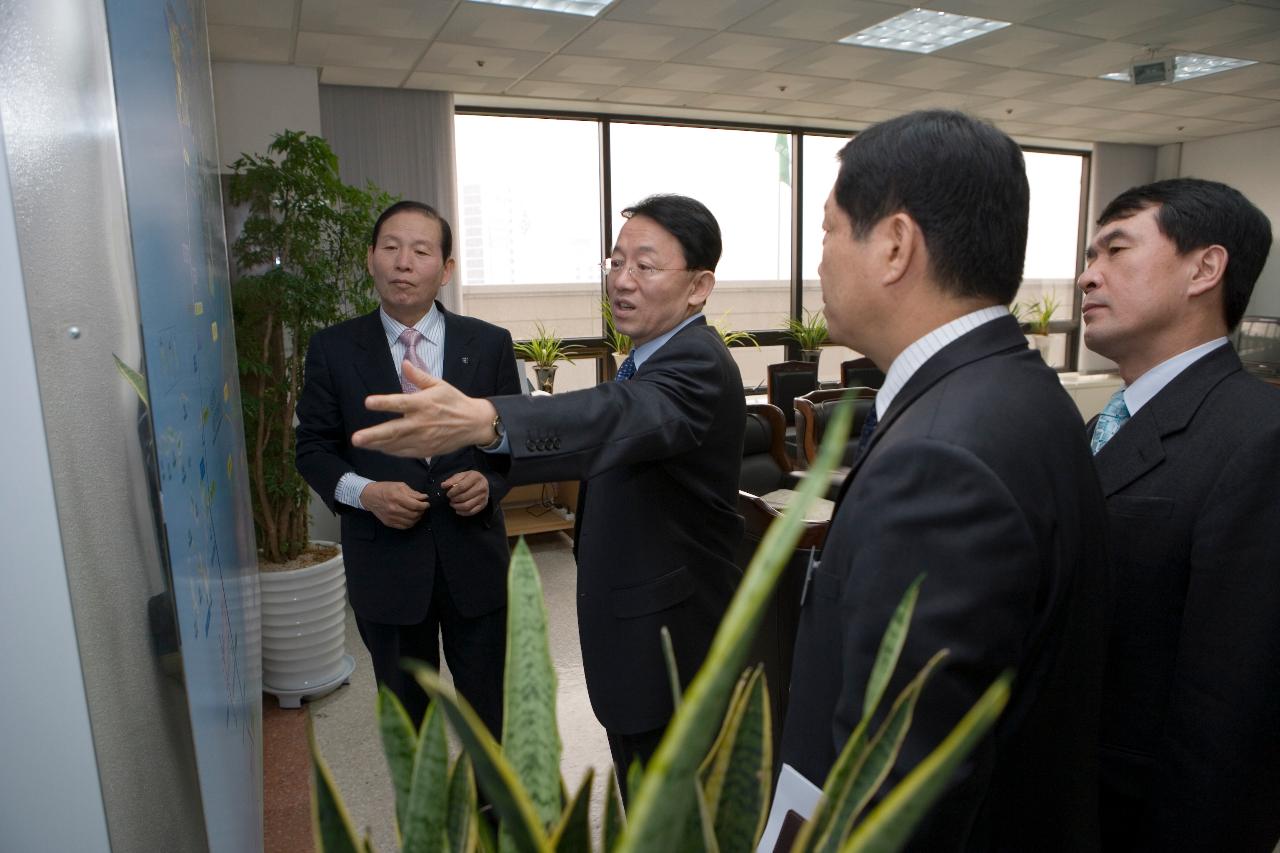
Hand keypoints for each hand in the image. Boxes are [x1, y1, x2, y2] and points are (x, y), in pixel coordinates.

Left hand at [353, 362, 498, 457]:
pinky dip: (390, 450)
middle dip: (374, 435)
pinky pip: (404, 452)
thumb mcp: (439, 384)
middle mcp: (421, 423)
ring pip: (396, 444)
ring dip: (377, 444)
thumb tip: (405, 363)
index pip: (400, 403)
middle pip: (394, 430)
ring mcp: (423, 439)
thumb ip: (419, 376)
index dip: (384, 403)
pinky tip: (378, 448)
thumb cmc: (454, 401)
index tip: (368, 402)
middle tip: (356, 438)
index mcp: (424, 403)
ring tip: (360, 442)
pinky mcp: (426, 450)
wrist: (474, 424)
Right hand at [360, 481, 428, 528]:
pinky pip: (404, 527)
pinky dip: (410, 523)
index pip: (415, 505)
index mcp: (397, 497)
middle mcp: (394, 509)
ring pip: (410, 522)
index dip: (424, 505)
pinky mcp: (389, 523)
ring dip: (417, 518)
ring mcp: (391, 517)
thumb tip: (424, 497)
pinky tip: (411, 518)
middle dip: (422, 511)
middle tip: (423, 508)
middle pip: (414, 514)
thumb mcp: (399, 486)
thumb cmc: (384, 489)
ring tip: (418, 512)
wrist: (369, 496)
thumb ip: (413, 493)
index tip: (427, 503)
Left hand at [442, 470, 489, 516]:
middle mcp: (482, 487)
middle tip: (450, 499)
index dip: (453, 492)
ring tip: (453, 504)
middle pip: (464, 497)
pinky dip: (462, 513)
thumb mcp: (461, 475)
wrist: (483, 482)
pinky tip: (457, 510)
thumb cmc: (470, 478)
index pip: (462, 486)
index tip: (448, 494)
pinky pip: (471, 512)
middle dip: (454, 499)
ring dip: (457, 506)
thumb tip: (443, 485)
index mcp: (476, 477)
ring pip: (467, 506)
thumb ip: (452, 480)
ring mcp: (483, 497)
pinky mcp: (483, 504)